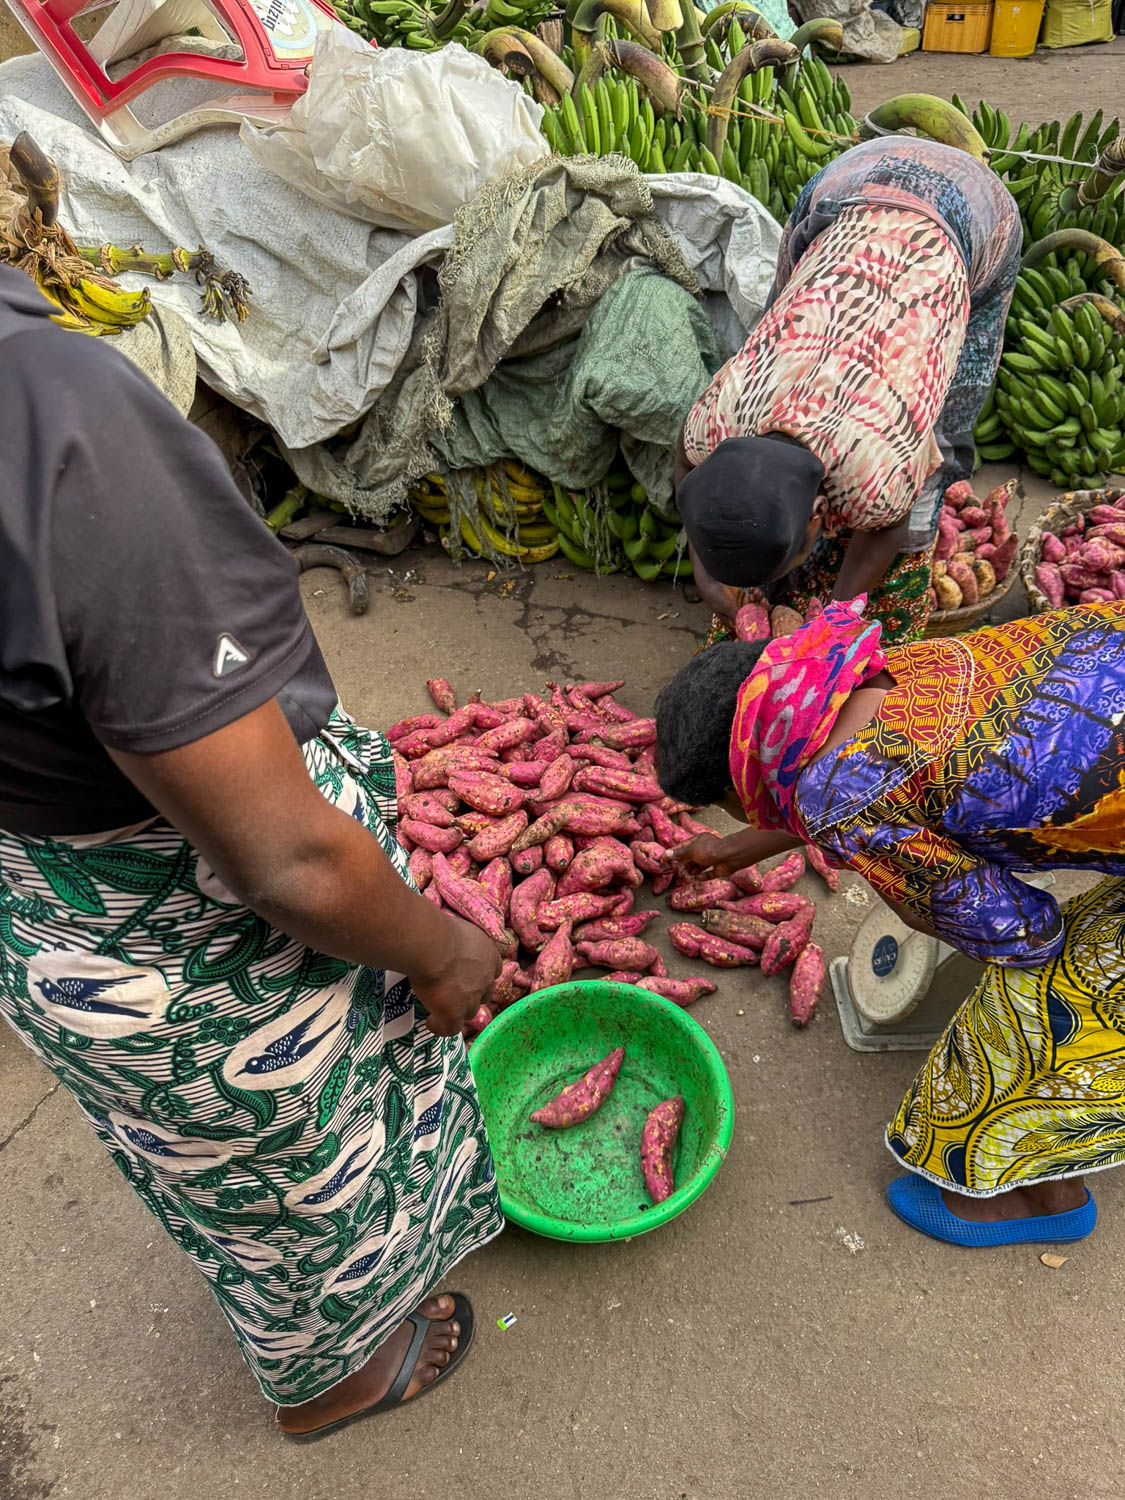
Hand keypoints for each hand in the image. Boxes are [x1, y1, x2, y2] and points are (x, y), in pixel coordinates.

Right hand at [411, 914, 501, 1037]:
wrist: (432, 945)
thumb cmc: (438, 929)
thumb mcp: (454, 929)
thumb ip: (455, 939)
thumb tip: (441, 936)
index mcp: (488, 954)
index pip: (493, 969)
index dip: (481, 974)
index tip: (467, 974)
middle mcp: (486, 977)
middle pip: (484, 993)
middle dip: (472, 994)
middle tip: (453, 991)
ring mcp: (472, 998)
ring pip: (469, 1011)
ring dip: (458, 1010)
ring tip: (440, 1008)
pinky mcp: (454, 1013)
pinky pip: (450, 1028)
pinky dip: (441, 1027)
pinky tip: (430, 1023)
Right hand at [670, 833, 728, 878]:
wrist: (730, 857)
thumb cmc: (710, 850)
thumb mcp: (691, 851)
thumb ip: (679, 854)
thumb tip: (666, 854)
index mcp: (699, 841)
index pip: (683, 846)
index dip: (674, 853)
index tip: (665, 859)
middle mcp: (705, 849)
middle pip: (691, 857)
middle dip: (683, 864)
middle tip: (675, 870)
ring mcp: (712, 859)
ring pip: (699, 866)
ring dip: (691, 871)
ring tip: (684, 876)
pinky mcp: (718, 868)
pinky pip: (708, 873)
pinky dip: (702, 876)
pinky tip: (696, 879)